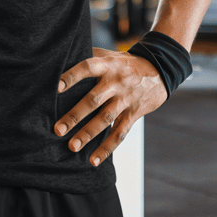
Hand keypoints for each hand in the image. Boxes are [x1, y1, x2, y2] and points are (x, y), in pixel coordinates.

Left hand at [54, 48, 165, 166]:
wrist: (159, 70)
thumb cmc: (123, 63)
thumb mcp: (108, 55)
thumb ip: (88, 57)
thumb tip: (59, 60)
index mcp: (107, 65)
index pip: (87, 68)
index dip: (72, 76)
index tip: (56, 87)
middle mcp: (116, 82)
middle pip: (93, 99)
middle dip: (75, 115)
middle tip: (58, 129)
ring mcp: (125, 99)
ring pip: (105, 119)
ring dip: (88, 134)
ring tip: (72, 147)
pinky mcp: (133, 114)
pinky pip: (119, 133)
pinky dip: (107, 148)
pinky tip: (93, 160)